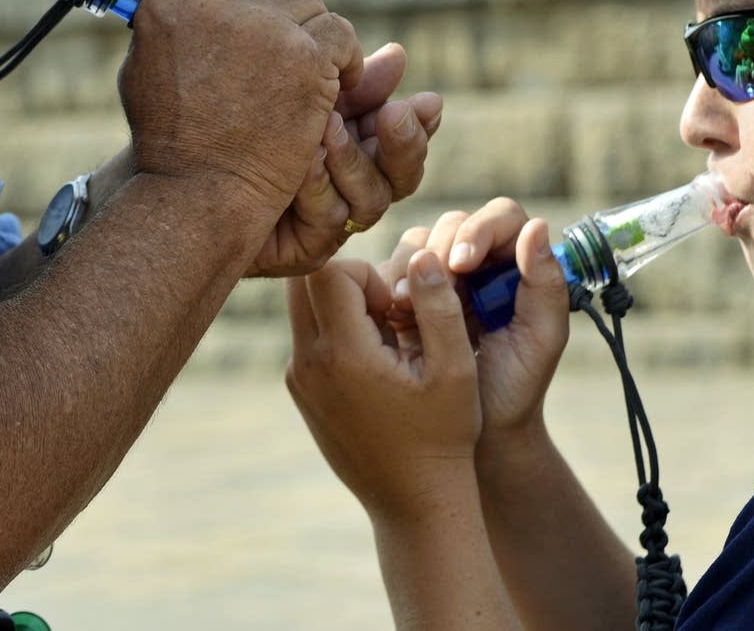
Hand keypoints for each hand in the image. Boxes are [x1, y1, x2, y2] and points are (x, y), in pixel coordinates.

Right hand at [118, 0, 362, 235]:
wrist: (201, 191)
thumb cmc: (169, 142)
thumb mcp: (144, 69)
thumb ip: (170, 23)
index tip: (245, 4)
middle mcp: (213, 2)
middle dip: (279, 2)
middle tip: (283, 42)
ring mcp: (263, 26)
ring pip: (308, 2)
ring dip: (311, 35)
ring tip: (305, 72)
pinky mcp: (305, 55)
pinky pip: (340, 33)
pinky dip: (344, 59)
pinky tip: (336, 84)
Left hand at [247, 43, 444, 277]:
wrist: (187, 175)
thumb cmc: (245, 131)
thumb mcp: (304, 98)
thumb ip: (352, 84)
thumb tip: (399, 55)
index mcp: (362, 152)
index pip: (405, 143)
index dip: (421, 125)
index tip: (427, 101)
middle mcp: (355, 192)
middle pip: (402, 179)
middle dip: (402, 145)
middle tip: (393, 113)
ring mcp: (332, 224)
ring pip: (370, 201)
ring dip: (351, 160)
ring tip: (327, 126)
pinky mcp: (306, 250)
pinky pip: (326, 221)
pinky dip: (315, 186)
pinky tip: (301, 160)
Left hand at [286, 253, 480, 523]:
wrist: (414, 500)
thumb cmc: (443, 434)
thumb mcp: (454, 369)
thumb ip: (438, 306)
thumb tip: (423, 254)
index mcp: (344, 354)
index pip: (330, 270)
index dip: (367, 274)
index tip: (396, 307)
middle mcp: (309, 363)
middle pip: (305, 280)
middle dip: (346, 279)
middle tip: (386, 311)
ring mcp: (299, 379)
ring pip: (302, 306)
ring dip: (340, 304)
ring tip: (383, 336)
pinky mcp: (300, 391)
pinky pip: (307, 336)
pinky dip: (336, 331)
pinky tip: (374, 364)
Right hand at [384, 200, 570, 439]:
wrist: (474, 434)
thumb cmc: (515, 388)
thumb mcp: (541, 339)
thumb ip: (546, 285)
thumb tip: (538, 226)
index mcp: (519, 266)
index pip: (502, 219)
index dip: (479, 231)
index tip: (462, 264)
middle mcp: (482, 264)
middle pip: (456, 222)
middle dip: (440, 250)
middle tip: (432, 289)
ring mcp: (444, 279)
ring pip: (422, 241)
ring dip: (413, 267)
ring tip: (406, 305)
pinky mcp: (411, 296)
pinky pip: (395, 270)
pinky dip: (391, 283)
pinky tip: (394, 313)